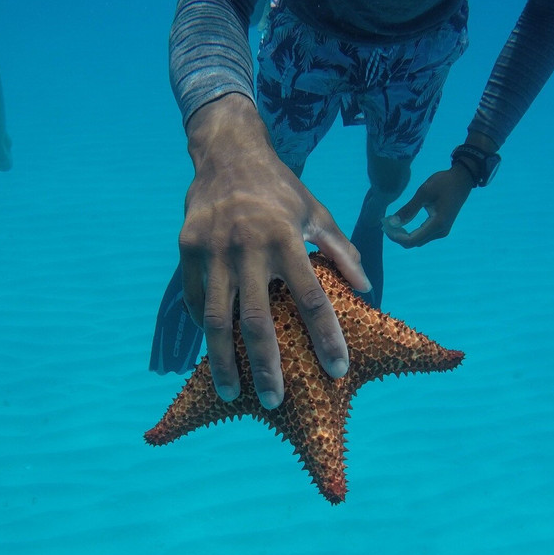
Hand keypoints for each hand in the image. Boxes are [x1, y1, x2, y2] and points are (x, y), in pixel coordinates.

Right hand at [179, 95, 369, 408]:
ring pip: (216, 320)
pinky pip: (197, 301)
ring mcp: (212, 252)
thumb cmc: (280, 188)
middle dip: (266, 366)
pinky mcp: (187, 251)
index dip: (327, 337)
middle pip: (257, 321)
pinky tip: (214, 355)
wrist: (227, 153)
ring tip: (231, 394)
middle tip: (274, 401)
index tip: (338, 369)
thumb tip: (366, 290)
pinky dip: (205, 331)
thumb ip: (341, 251)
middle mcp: (247, 249)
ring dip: (222, 362)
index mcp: (286, 240)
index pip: (311, 299)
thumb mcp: (316, 211)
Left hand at [382, 164, 473, 246]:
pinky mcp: (441, 227)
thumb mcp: (424, 193)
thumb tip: (392, 223)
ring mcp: (442, 231)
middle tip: (386, 223)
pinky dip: (410, 232)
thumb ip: (408, 209)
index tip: (385, 226)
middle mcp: (440, 231)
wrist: (462, 179)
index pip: (411, 240)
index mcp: (437, 223)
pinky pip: (422, 235)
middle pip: (413, 243)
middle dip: (397, 236)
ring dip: (403, 235)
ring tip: (392, 222)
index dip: (396, 236)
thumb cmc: (444, 182)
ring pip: (417, 240)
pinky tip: (402, 223)